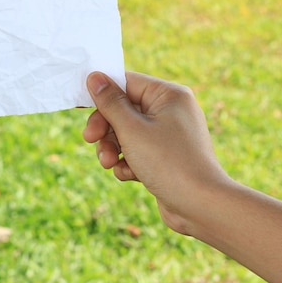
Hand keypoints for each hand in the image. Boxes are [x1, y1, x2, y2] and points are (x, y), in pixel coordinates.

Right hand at [83, 71, 229, 233]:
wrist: (200, 206)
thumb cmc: (168, 162)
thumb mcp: (131, 129)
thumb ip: (110, 102)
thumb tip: (95, 76)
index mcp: (169, 95)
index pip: (127, 82)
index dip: (102, 94)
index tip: (80, 107)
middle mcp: (171, 111)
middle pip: (124, 110)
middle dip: (105, 128)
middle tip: (90, 139)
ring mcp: (169, 136)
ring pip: (127, 134)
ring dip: (113, 148)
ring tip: (109, 164)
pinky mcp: (165, 158)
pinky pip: (137, 152)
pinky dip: (128, 163)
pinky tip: (130, 175)